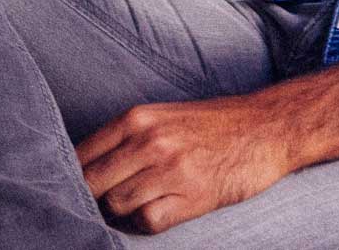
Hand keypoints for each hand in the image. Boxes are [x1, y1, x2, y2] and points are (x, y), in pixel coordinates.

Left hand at [76, 94, 298, 233]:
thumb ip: (125, 137)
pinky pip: (147, 222)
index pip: (80, 155)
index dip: (71, 178)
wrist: (267, 127)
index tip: (75, 189)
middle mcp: (149, 141)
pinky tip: (161, 210)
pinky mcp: (191, 196)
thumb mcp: (163, 116)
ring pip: (115, 205)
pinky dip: (147, 222)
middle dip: (93, 199)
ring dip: (122, 212)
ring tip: (140, 203)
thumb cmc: (213, 124)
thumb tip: (83, 167)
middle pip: (91, 184)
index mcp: (137, 118)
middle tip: (104, 203)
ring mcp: (170, 169)